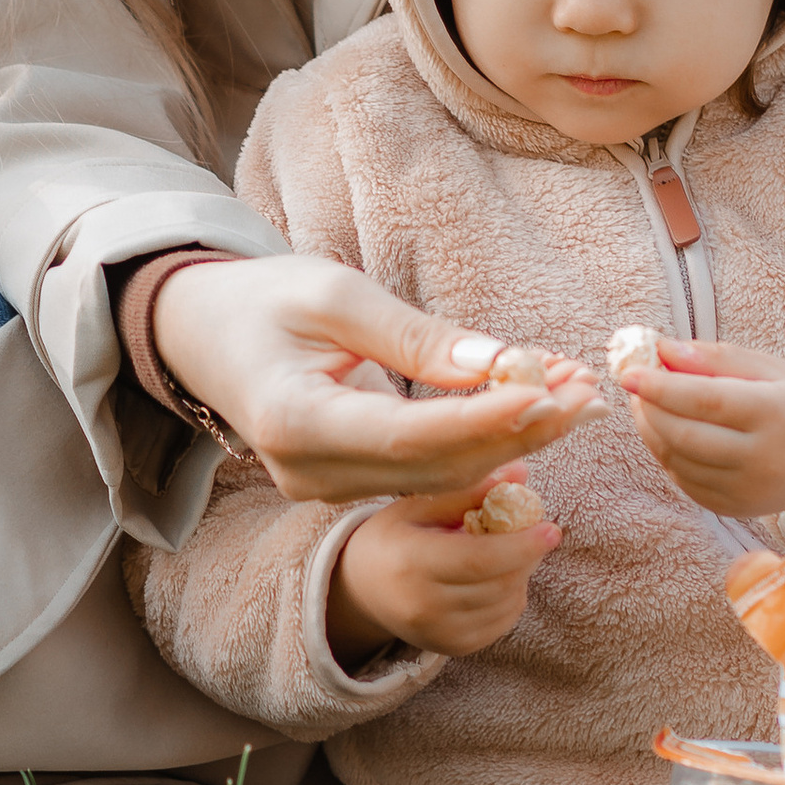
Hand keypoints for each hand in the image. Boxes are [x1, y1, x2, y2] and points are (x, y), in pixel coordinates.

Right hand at [152, 254, 593, 504]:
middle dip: (517, 432)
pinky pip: (424, 475)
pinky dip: (480, 444)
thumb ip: (414, 337)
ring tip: (574, 396)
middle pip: (434, 468)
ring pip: (438, 478)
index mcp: (294, 421)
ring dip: (511, 440)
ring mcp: (323, 489)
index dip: (483, 419)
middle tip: (585, 392)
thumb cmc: (262, 298)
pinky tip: (531, 412)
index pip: (408, 435)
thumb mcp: (333, 294)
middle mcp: (308, 472)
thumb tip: (497, 363)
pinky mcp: (343, 486)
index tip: (548, 389)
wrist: (199, 334)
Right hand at [328, 468, 559, 663]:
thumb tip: (520, 474)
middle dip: (528, 556)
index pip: (479, 560)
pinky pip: (501, 623)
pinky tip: (499, 578)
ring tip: (511, 552)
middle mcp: (422, 605)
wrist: (361, 589)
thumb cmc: (393, 536)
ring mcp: (438, 633)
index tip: (551, 528)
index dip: (522, 545)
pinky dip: (511, 597)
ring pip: (505, 604)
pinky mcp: (451, 648)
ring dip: (521, 575)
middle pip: (499, 583)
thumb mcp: (419, 505)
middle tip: (537, 532)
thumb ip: (468, 491)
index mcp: (411, 562)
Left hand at [618, 338, 784, 532]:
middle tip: (635, 384)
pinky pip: (682, 480)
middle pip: (684, 435)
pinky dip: (666, 453)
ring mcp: (747, 490)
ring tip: (650, 402)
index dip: (661, 387)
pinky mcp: (733, 509)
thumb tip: (661, 349)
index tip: (628, 371)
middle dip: (649, 408)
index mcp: (776, 413)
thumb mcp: (769, 368)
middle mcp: (763, 458)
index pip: (707, 400)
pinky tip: (670, 430)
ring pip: (677, 460)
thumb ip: (716, 357)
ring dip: (651, 429)